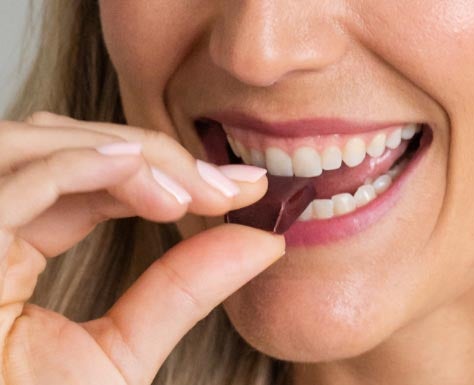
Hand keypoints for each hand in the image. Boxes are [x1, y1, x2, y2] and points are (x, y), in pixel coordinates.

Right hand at [0, 112, 284, 384]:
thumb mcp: (122, 351)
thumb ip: (183, 290)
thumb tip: (263, 242)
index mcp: (9, 252)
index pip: (86, 185)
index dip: (162, 173)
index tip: (238, 188)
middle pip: (62, 150)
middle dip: (152, 157)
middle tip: (226, 186)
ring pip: (36, 148)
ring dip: (125, 157)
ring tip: (192, 193)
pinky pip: (13, 185)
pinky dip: (76, 166)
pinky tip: (135, 170)